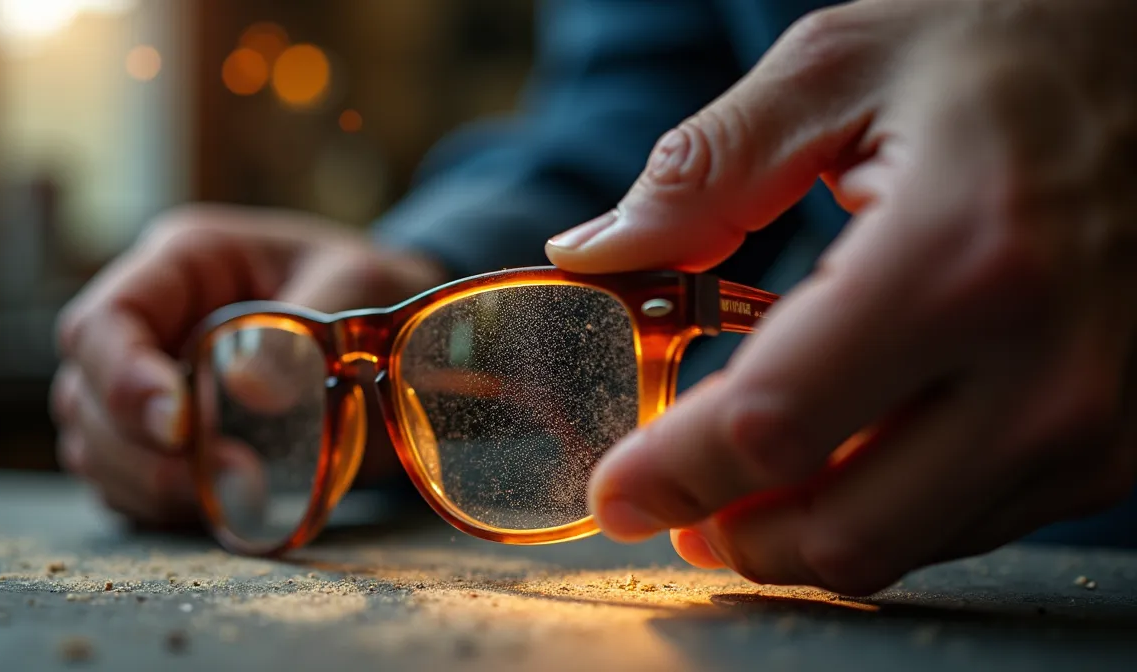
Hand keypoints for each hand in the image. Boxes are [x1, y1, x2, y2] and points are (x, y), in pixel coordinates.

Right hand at [50, 204, 446, 524]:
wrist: (400, 330)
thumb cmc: (376, 290)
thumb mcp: (360, 287)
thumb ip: (304, 332)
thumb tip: (246, 390)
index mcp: (186, 263)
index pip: (105, 321)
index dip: (122, 379)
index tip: (178, 428)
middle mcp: (154, 320)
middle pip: (84, 392)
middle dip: (139, 448)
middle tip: (233, 472)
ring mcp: (152, 380)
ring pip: (95, 446)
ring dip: (149, 485)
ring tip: (237, 492)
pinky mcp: (168, 437)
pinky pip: (127, 483)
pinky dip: (159, 506)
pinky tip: (218, 506)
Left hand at [547, 0, 1136, 594]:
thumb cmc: (1010, 43)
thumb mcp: (841, 68)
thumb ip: (706, 169)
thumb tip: (596, 252)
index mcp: (960, 256)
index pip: (776, 423)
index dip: (675, 474)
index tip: (619, 493)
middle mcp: (1046, 364)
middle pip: (842, 529)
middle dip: (732, 535)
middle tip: (676, 509)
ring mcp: (1096, 418)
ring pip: (904, 544)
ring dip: (803, 533)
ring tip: (745, 487)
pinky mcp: (1121, 441)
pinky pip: (968, 521)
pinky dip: (883, 507)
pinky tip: (842, 456)